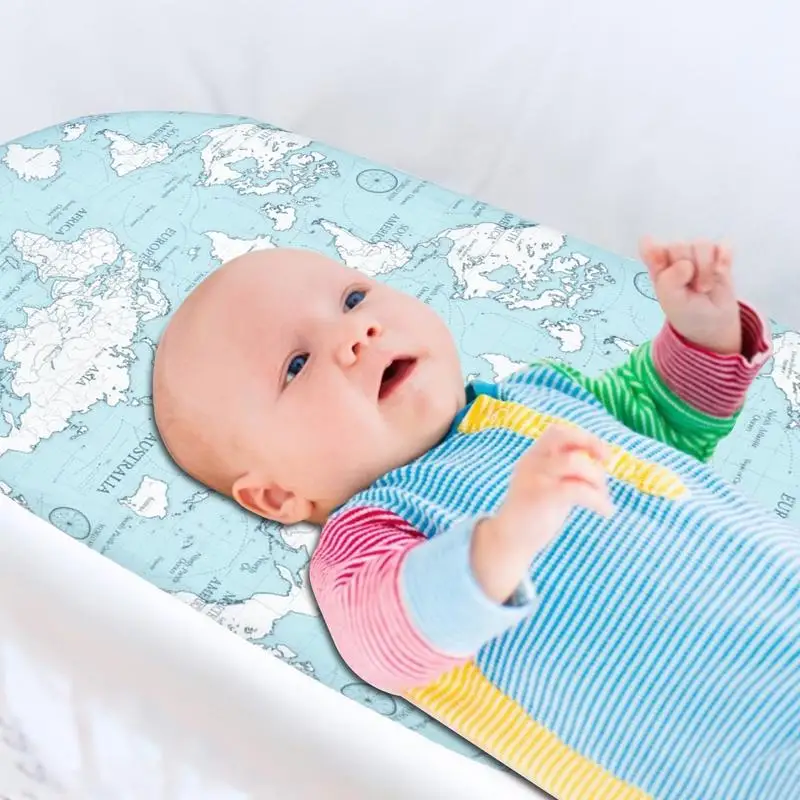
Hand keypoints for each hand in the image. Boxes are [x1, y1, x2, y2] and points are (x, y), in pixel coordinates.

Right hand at [472, 424, 613, 602]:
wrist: (508, 541)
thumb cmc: (533, 514)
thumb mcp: (548, 486)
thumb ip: (567, 473)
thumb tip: (600, 465)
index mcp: (533, 456)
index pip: (558, 432)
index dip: (583, 438)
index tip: (601, 455)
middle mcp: (532, 461)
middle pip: (564, 438)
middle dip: (592, 445)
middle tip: (606, 463)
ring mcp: (535, 477)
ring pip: (575, 463)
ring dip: (597, 479)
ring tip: (603, 499)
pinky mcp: (541, 496)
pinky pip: (578, 489)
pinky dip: (598, 500)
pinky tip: (606, 511)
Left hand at [639, 238, 741, 354]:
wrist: (711, 321)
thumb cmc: (684, 310)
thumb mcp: (670, 299)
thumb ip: (670, 279)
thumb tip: (685, 264)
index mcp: (656, 263)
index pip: (648, 245)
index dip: (656, 254)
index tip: (662, 268)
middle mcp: (675, 253)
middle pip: (679, 245)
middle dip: (686, 269)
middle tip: (689, 287)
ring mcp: (698, 252)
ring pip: (702, 245)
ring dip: (705, 269)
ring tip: (703, 287)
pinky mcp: (719, 253)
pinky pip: (724, 245)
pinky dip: (723, 260)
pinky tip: (720, 273)